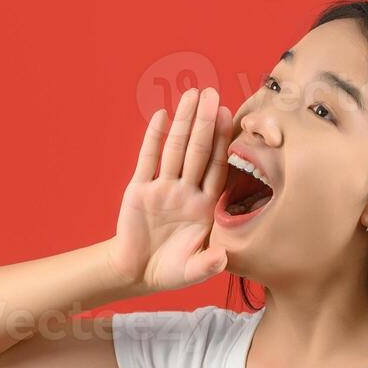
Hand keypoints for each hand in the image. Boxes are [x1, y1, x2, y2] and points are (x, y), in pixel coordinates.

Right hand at [106, 87, 232, 291]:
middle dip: (205, 123)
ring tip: (191, 95)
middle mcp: (186, 192)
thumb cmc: (170, 271)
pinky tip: (161, 116)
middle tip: (213, 94)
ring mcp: (163, 188)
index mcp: (204, 207)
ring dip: (183, 122)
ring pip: (174, 149)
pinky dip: (154, 138)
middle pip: (197, 151)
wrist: (137, 273)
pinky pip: (148, 159)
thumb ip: (207, 264)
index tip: (229, 118)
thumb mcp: (192, 271)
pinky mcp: (139, 190)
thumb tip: (222, 257)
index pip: (216, 169)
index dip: (222, 143)